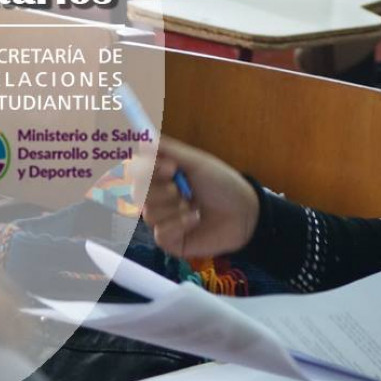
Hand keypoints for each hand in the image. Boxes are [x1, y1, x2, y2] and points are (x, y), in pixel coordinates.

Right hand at [133, 137, 259, 258]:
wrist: (245, 212)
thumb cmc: (223, 185)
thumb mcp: (197, 163)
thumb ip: (169, 150)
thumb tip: (143, 139)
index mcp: (162, 178)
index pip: (136, 172)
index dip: (147, 169)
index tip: (171, 167)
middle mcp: (159, 198)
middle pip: (137, 193)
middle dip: (161, 190)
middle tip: (181, 189)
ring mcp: (163, 220)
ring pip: (148, 214)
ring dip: (175, 208)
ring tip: (194, 205)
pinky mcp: (171, 241)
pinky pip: (160, 233)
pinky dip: (179, 224)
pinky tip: (195, 220)